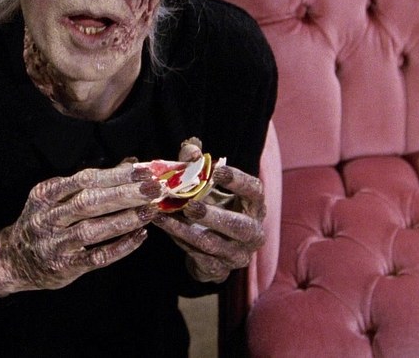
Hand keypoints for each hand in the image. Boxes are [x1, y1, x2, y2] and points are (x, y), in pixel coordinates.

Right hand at [0, 159, 160, 295]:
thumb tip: (131, 163)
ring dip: (124, 220)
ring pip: (92, 229)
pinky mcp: (64, 267)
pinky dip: (120, 247)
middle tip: (154, 189)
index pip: (85, 179)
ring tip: (150, 211)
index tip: (144, 170)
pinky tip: (140, 237)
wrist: (13, 260)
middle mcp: (47, 217)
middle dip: (124, 194)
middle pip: (89, 202)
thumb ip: (93, 181)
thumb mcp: (57, 197)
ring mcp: (54, 244)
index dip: (116, 174)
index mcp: (45, 194)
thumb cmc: (44, 222)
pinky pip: (96, 257)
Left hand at [153, 144, 265, 282]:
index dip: (238, 181)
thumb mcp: (207, 185)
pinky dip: (178, 240)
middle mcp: (253, 232)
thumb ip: (198, 165)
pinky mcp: (220, 269)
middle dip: (214, 216)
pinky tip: (163, 226)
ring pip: (213, 244)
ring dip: (185, 230)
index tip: (217, 170)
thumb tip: (191, 149)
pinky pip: (198, 256)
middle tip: (190, 205)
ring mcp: (238, 254)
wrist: (210, 247)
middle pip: (239, 225)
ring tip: (163, 215)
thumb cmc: (212, 204)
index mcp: (254, 206)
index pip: (254, 191)